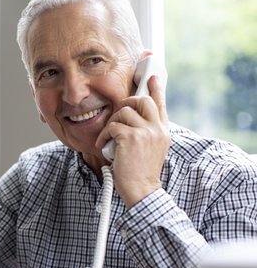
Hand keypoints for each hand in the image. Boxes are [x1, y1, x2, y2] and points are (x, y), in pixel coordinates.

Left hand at [95, 75, 170, 207]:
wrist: (142, 191)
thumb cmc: (140, 173)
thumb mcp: (148, 149)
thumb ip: (144, 133)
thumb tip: (129, 119)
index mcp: (163, 131)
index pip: (161, 104)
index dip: (156, 88)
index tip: (153, 77)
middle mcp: (158, 129)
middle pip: (142, 99)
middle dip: (125, 103)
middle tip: (116, 116)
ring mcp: (147, 132)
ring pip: (124, 110)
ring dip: (111, 122)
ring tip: (109, 137)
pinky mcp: (132, 137)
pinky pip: (112, 125)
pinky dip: (104, 135)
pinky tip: (103, 145)